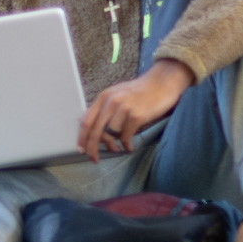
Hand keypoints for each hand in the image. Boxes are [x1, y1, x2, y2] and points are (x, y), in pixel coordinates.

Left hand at [78, 59, 194, 159]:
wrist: (161, 83)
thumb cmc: (140, 91)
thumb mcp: (117, 94)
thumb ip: (105, 109)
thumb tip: (94, 129)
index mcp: (104, 97)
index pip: (87, 120)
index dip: (82, 137)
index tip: (81, 149)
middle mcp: (111, 102)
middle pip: (96, 130)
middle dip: (92, 148)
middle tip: (94, 158)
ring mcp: (124, 108)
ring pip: (110, 134)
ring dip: (112, 146)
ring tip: (117, 148)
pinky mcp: (137, 115)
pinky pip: (126, 136)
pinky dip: (126, 145)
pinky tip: (128, 147)